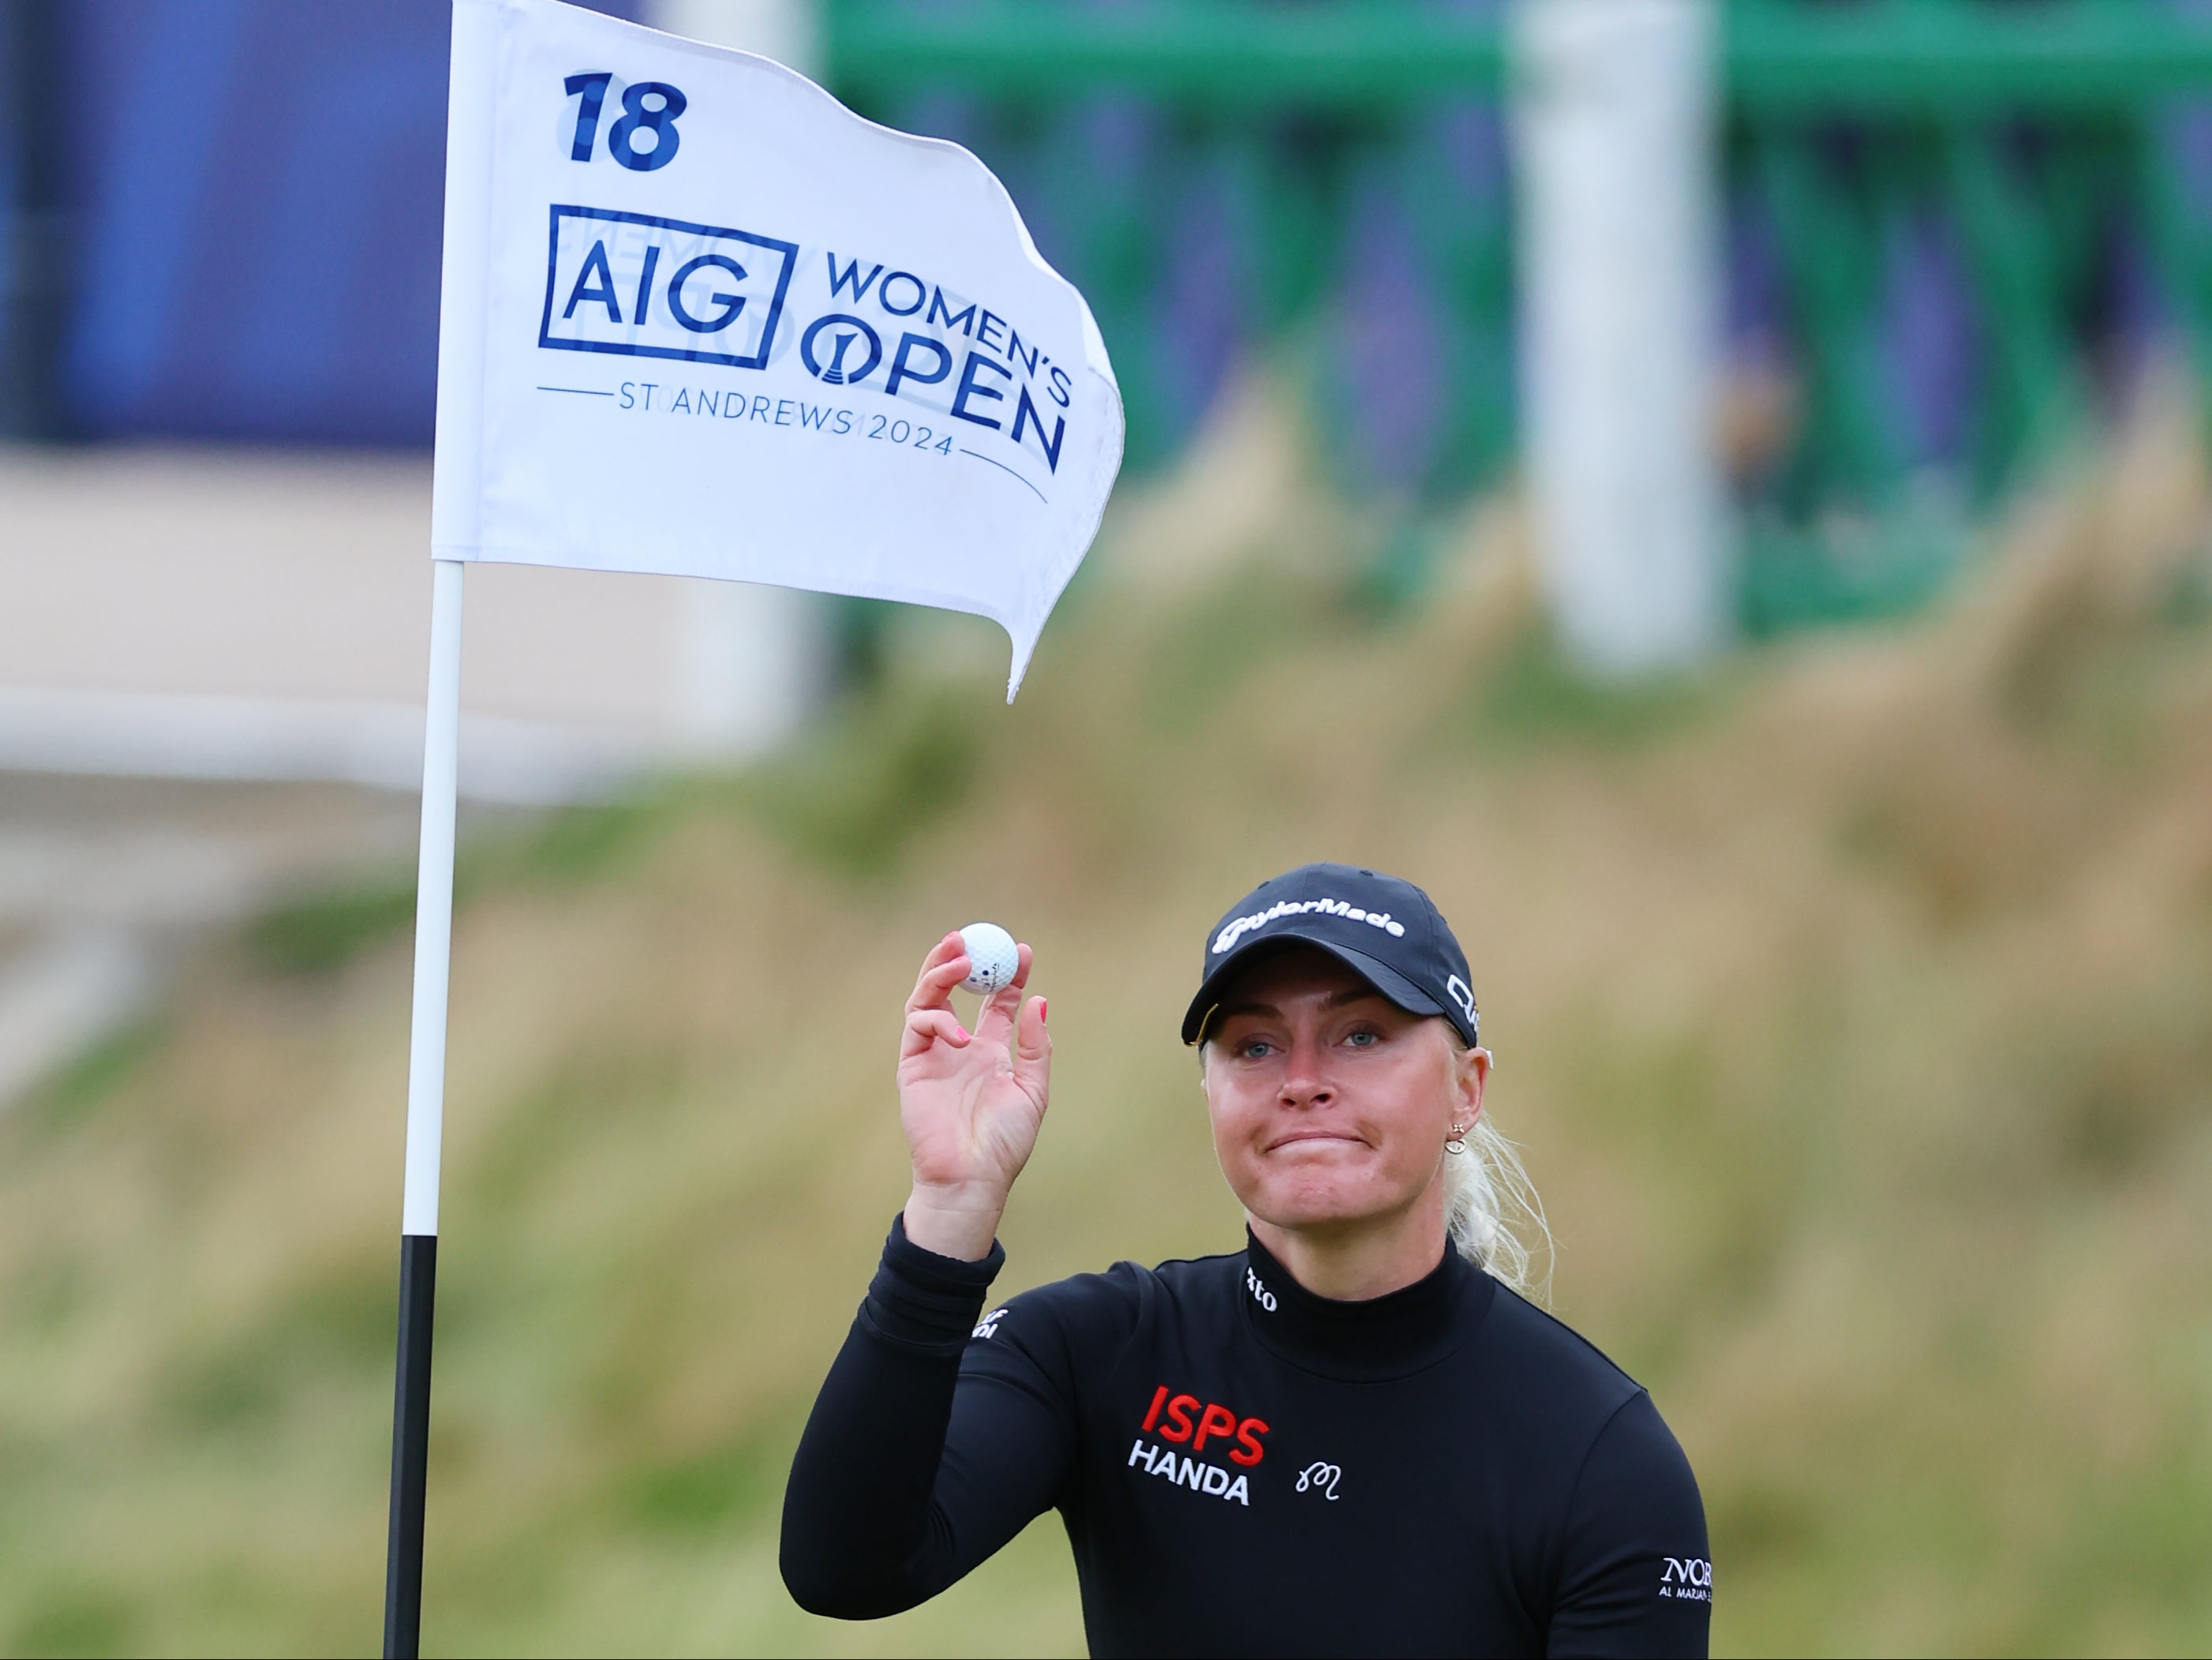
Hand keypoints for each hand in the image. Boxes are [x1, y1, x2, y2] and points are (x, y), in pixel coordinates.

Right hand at [897, 932, 1050, 1259]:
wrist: (971, 1177)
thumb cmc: (1004, 1142)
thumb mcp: (1033, 1090)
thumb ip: (1035, 1046)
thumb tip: (1039, 1000)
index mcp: (989, 1051)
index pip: (996, 1001)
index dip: (1009, 974)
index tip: (1023, 951)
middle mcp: (959, 1046)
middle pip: (954, 989)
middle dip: (962, 959)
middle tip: (975, 937)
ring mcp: (933, 1053)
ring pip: (927, 997)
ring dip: (940, 972)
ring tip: (959, 957)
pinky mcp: (912, 1065)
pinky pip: (917, 1026)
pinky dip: (937, 1018)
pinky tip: (960, 1034)